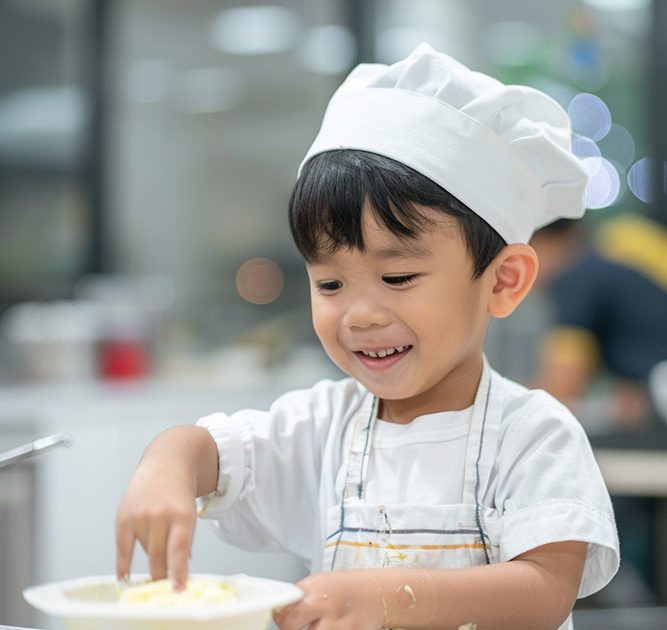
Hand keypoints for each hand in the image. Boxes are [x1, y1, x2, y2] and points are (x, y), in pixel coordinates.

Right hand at [115, 460, 196, 589]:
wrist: (166, 464)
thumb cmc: (178, 492)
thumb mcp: (189, 513)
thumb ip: (184, 540)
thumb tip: (179, 570)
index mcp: (182, 514)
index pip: (179, 550)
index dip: (178, 572)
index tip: (178, 588)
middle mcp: (161, 514)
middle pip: (160, 556)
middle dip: (163, 574)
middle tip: (165, 584)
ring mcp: (141, 515)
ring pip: (146, 551)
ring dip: (153, 558)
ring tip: (158, 553)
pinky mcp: (124, 516)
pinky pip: (122, 548)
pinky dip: (123, 565)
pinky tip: (124, 578)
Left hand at [273, 570, 384, 629]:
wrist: (376, 591)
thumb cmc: (345, 587)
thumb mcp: (319, 583)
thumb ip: (300, 599)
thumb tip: (279, 613)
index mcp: (315, 592)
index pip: (286, 617)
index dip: (281, 622)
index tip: (283, 621)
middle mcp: (327, 609)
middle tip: (297, 627)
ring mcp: (341, 626)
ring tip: (318, 626)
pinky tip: (333, 628)